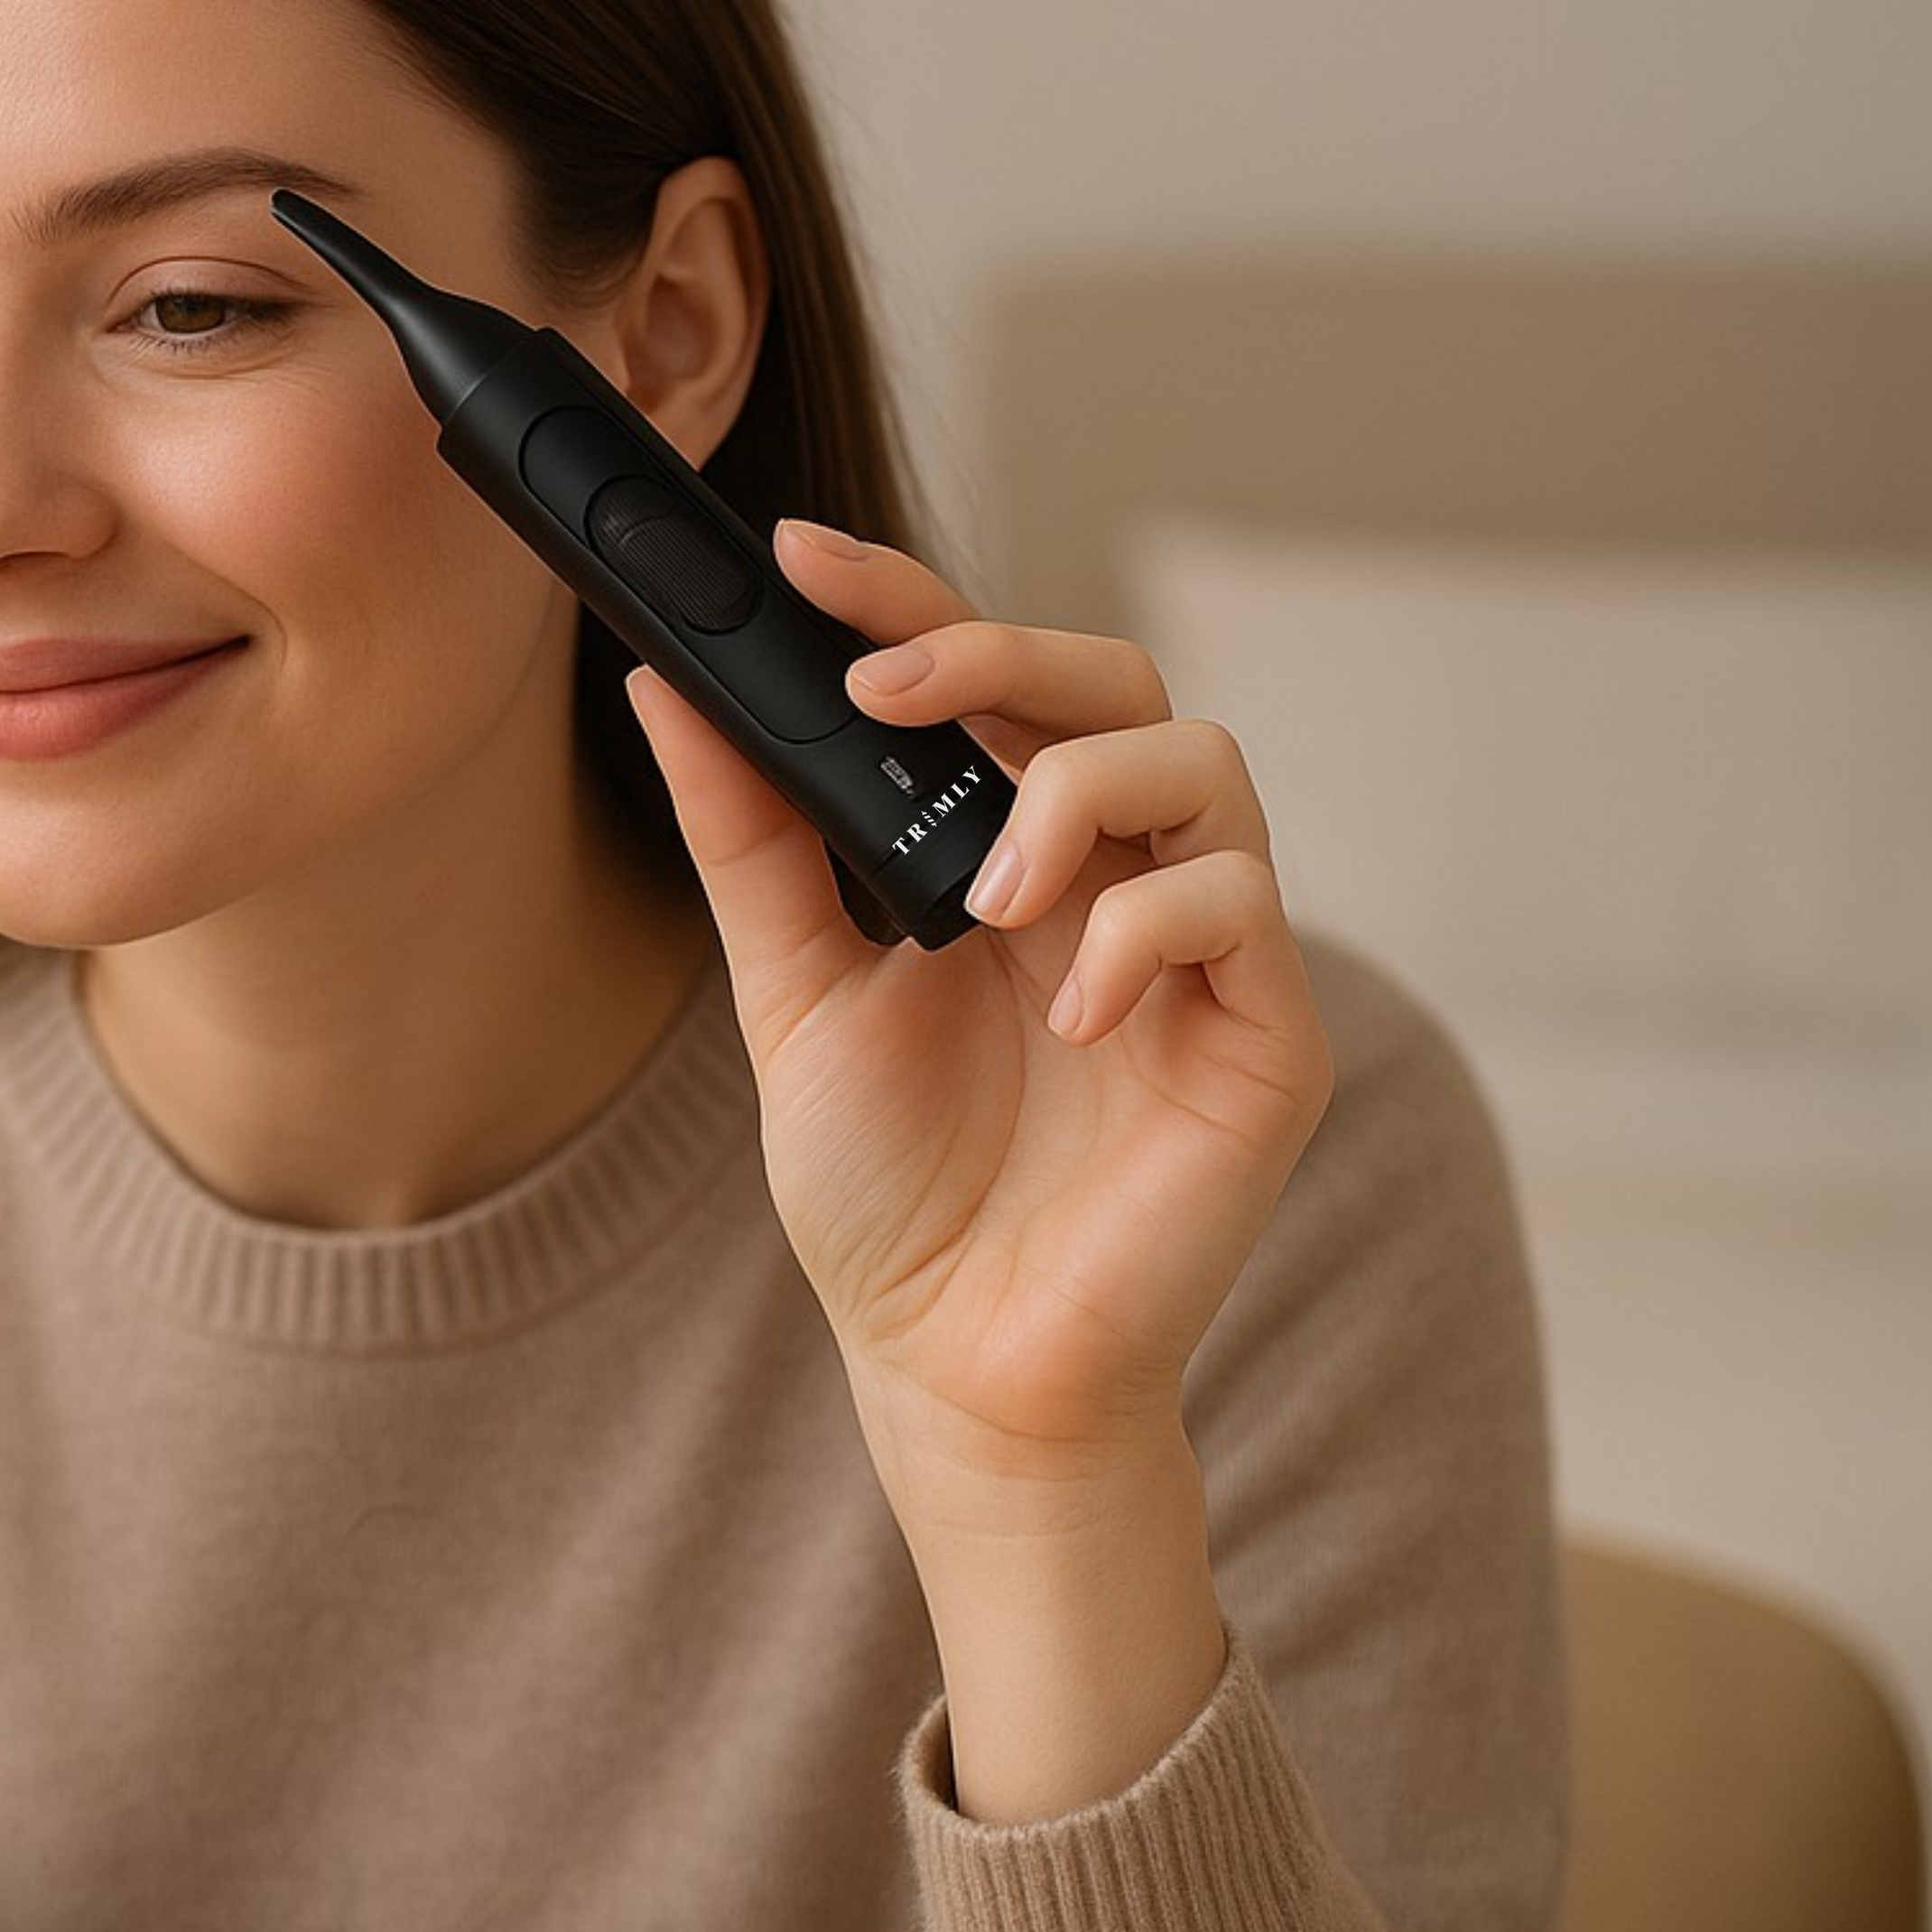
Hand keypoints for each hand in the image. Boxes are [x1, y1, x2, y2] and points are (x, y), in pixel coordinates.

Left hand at [622, 519, 1333, 1500]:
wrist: (957, 1371)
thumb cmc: (892, 1199)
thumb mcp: (792, 997)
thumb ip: (748, 843)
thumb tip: (663, 690)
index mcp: (1011, 854)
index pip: (984, 682)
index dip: (906, 601)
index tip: (796, 560)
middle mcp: (1116, 879)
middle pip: (1112, 678)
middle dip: (999, 651)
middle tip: (883, 691)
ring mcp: (1203, 953)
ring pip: (1201, 761)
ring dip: (1076, 792)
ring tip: (982, 900)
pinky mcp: (1268, 1039)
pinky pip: (1241, 909)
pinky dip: (1145, 931)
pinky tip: (1064, 1011)